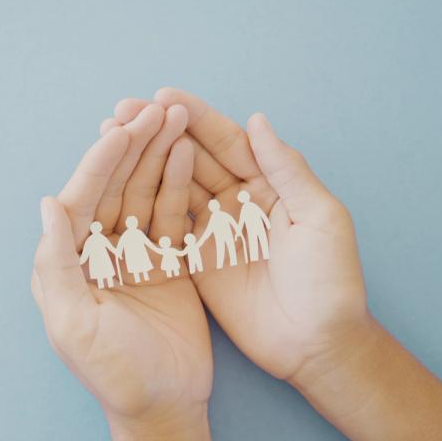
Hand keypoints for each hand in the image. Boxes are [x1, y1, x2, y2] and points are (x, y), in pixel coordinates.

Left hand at [31, 104, 212, 425]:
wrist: (163, 407)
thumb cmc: (112, 372)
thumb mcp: (75, 322)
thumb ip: (58, 262)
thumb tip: (46, 203)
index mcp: (66, 262)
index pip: (81, 199)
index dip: (100, 161)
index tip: (122, 127)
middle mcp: (96, 252)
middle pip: (113, 186)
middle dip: (134, 146)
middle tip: (158, 107)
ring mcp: (133, 254)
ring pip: (142, 193)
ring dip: (157, 155)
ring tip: (176, 116)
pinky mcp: (167, 262)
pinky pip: (170, 214)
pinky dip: (178, 184)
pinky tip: (187, 153)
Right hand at [111, 88, 370, 383]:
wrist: (316, 344)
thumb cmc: (330, 281)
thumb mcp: (318, 217)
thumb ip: (286, 169)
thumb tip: (256, 119)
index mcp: (269, 184)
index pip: (227, 141)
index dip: (195, 118)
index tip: (162, 96)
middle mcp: (236, 200)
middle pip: (191, 157)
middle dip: (157, 132)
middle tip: (122, 109)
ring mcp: (212, 229)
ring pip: (172, 185)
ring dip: (143, 161)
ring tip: (111, 136)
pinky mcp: (194, 260)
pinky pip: (164, 225)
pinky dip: (141, 204)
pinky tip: (116, 184)